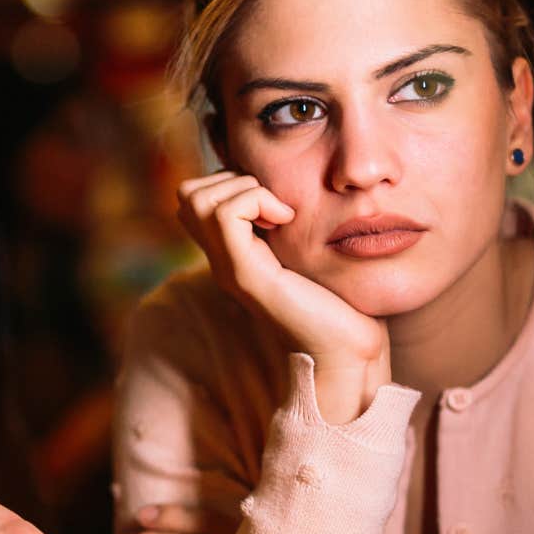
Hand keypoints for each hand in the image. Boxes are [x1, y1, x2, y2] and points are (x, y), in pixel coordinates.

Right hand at [176, 171, 388, 422]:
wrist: (346, 353)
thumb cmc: (340, 306)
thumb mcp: (308, 254)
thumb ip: (290, 228)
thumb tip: (293, 193)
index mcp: (233, 255)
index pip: (196, 199)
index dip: (231, 183)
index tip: (275, 204)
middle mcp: (221, 261)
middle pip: (187, 195)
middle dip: (230, 180)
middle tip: (272, 205)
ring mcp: (229, 268)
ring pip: (196, 198)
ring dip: (242, 189)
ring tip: (278, 212)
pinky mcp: (245, 275)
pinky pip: (225, 214)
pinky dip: (256, 201)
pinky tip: (286, 221)